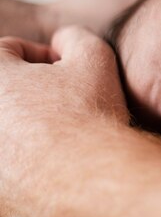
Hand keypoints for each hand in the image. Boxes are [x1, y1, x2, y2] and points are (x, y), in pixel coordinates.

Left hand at [0, 27, 128, 216]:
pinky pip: (8, 166)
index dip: (42, 57)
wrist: (90, 178)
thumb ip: (75, 37)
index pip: (8, 51)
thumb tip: (64, 40)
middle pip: (4, 93)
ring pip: (6, 131)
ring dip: (23, 126)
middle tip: (62, 103)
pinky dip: (22, 161)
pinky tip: (50, 164)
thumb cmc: (89, 116)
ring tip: (58, 135)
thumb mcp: (95, 58)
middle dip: (28, 92)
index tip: (65, 75)